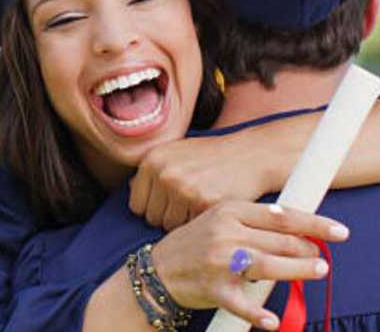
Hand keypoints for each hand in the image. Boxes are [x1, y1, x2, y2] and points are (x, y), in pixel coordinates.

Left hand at [130, 127, 299, 230]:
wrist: (249, 154)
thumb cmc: (211, 156)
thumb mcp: (176, 152)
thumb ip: (153, 170)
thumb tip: (130, 189)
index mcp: (152, 160)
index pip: (137, 205)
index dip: (153, 208)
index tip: (169, 205)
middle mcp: (164, 173)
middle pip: (152, 218)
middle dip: (168, 217)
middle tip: (188, 206)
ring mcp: (184, 188)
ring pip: (170, 227)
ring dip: (184, 223)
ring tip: (199, 206)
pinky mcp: (204, 203)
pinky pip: (191, 228)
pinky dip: (200, 224)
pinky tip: (210, 209)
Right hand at [152, 201, 347, 329]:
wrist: (158, 271)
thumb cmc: (196, 243)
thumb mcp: (220, 220)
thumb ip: (255, 220)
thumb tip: (297, 223)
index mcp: (229, 211)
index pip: (280, 216)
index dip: (313, 223)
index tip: (339, 231)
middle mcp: (225, 233)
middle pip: (279, 241)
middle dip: (307, 248)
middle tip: (323, 255)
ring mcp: (219, 262)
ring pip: (268, 266)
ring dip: (298, 269)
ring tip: (319, 270)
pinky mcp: (214, 289)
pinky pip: (241, 303)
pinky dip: (258, 314)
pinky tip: (273, 321)